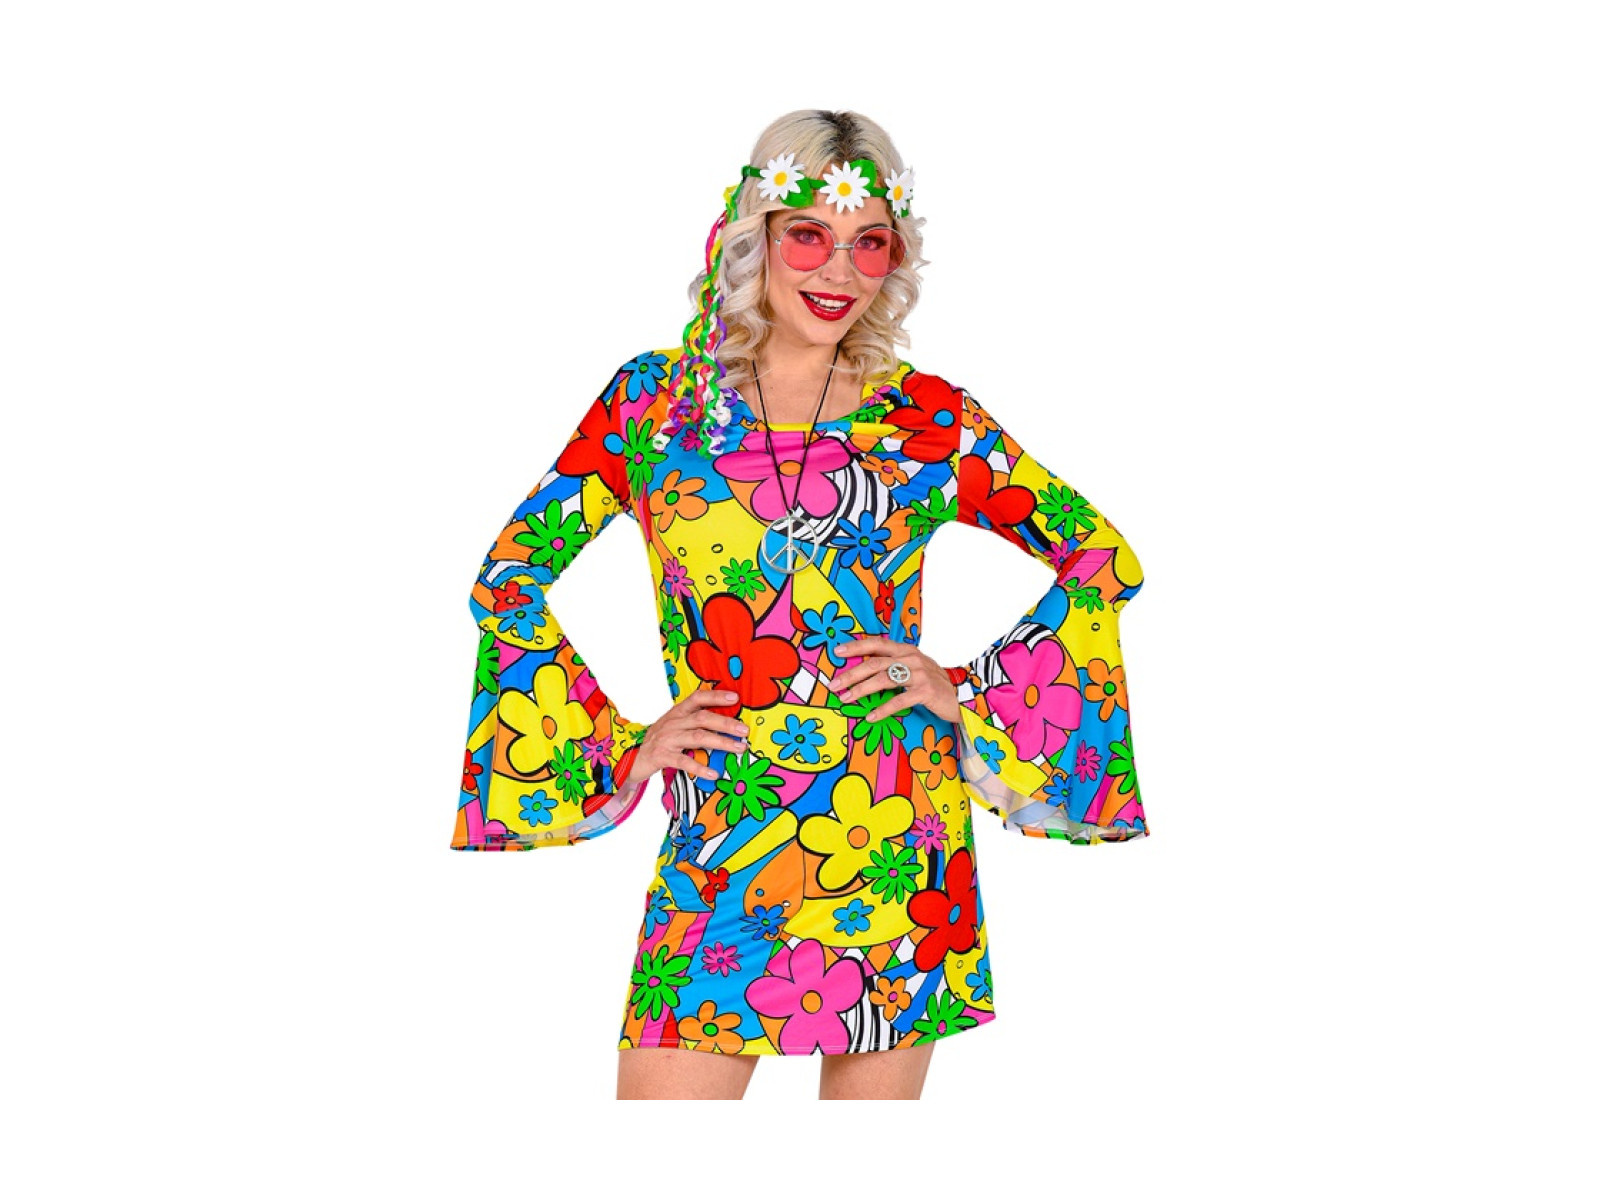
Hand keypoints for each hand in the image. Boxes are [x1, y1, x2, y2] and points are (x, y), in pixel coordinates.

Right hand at [632, 689, 749, 782]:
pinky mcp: (662, 756)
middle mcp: (673, 722)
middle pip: (702, 718)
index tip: (735, 698)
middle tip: (744, 730)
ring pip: (698, 737)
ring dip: (721, 742)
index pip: (697, 697)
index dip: (716, 696)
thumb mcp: (674, 724)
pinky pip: (684, 761)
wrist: (631, 756)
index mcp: (677, 712)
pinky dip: (700, 768)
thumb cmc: (659, 740)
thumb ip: (693, 720)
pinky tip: (714, 774)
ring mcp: (667, 739)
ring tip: (739, 748)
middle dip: (726, 723)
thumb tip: (725, 721)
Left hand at [825, 637, 960, 723]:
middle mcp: (912, 658)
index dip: (856, 646)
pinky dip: (882, 710)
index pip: (877, 644)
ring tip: (846, 699)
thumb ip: (893, 666)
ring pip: (883, 680)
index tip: (836, 652)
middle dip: (851, 674)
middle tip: (834, 684)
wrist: (962, 696)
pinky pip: (899, 700)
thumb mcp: (914, 668)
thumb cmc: (933, 684)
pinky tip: (870, 717)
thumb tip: (863, 672)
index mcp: (906, 650)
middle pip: (875, 663)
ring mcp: (919, 674)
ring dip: (861, 690)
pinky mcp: (926, 691)